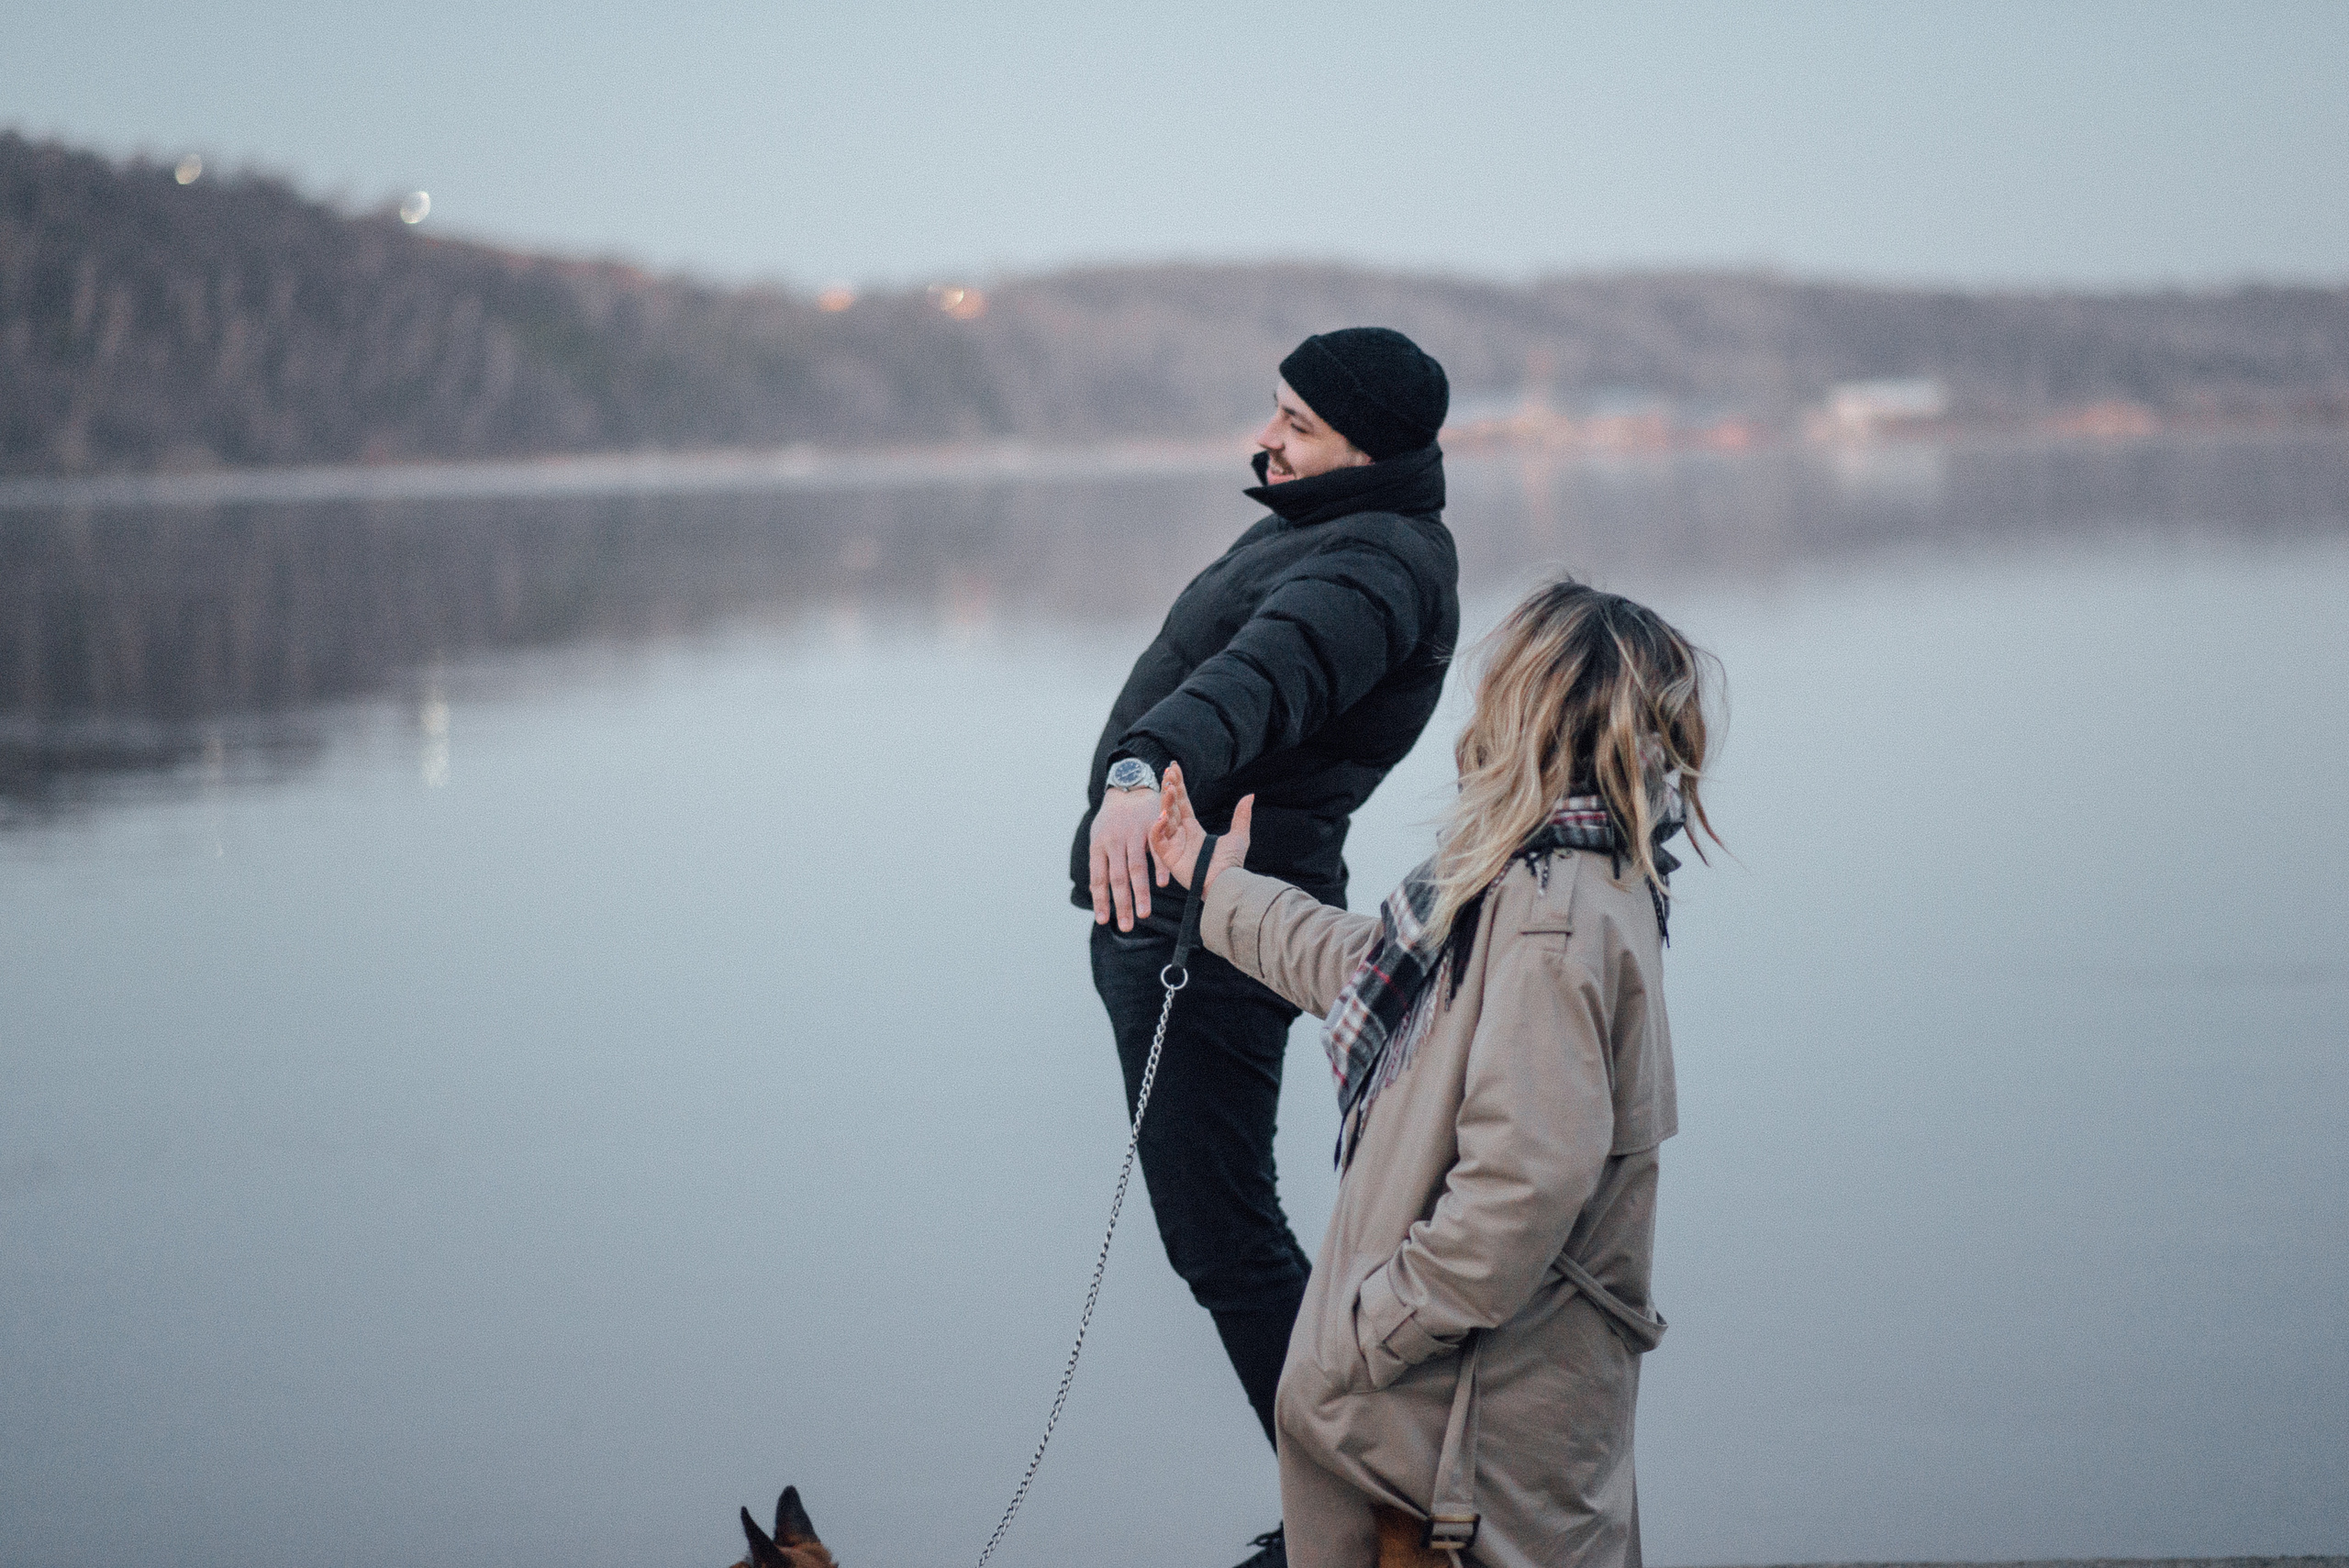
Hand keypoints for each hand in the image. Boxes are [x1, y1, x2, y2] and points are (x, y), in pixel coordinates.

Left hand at [1089, 784, 1161, 929]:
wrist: (1128, 788)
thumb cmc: (1112, 820)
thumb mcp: (1099, 837)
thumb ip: (1101, 863)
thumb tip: (1098, 894)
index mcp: (1098, 846)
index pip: (1098, 878)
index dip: (1101, 901)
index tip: (1103, 921)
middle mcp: (1114, 841)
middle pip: (1118, 878)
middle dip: (1122, 904)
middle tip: (1126, 927)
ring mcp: (1133, 833)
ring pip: (1136, 867)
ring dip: (1140, 893)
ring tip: (1144, 914)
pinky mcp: (1150, 825)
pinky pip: (1155, 851)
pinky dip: (1159, 868)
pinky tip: (1162, 885)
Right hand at [1148, 764, 1251, 895]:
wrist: (1226, 881)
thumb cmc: (1232, 863)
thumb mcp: (1239, 836)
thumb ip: (1241, 816)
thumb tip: (1250, 796)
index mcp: (1194, 830)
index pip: (1182, 804)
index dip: (1179, 786)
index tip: (1173, 768)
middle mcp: (1181, 836)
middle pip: (1171, 807)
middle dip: (1169, 789)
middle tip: (1168, 772)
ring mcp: (1173, 846)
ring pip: (1163, 819)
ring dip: (1165, 802)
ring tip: (1169, 787)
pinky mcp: (1168, 857)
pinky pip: (1157, 840)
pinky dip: (1157, 827)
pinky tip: (1163, 815)